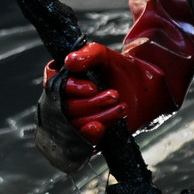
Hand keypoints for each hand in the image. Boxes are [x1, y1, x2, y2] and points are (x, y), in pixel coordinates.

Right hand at [43, 40, 176, 143]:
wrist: (141, 90)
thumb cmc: (118, 69)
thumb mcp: (106, 56)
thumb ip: (89, 53)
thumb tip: (69, 61)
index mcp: (63, 78)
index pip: (52, 84)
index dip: (70, 88)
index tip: (92, 88)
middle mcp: (63, 100)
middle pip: (66, 108)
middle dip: (91, 103)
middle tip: (114, 94)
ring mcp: (73, 119)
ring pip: (75, 125)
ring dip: (99, 116)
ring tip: (121, 107)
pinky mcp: (84, 135)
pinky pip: (81, 140)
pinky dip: (91, 135)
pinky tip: (102, 127)